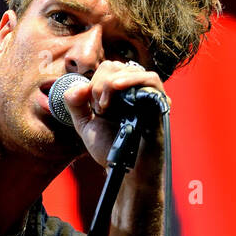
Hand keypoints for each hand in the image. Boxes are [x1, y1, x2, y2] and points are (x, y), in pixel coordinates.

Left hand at [62, 60, 170, 176]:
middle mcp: (134, 91)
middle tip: (99, 108)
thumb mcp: (85, 125)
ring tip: (104, 106)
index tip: (92, 106)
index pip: (106, 69)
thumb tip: (76, 86)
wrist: (124, 169)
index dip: (93, 82)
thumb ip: (75, 104)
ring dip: (110, 83)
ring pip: (131, 70)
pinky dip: (132, 79)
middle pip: (115, 66)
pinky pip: (151, 80)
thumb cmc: (110, 148)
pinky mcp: (160, 103)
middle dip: (98, 84)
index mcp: (118, 93)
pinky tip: (116, 87)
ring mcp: (148, 96)